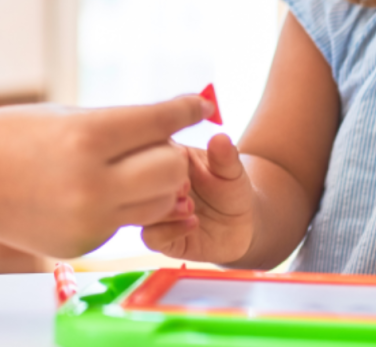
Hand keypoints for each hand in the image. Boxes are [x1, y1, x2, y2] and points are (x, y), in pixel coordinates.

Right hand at [0, 94, 213, 258]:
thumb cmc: (9, 137)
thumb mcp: (65, 116)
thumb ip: (118, 123)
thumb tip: (171, 123)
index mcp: (87, 138)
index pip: (161, 121)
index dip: (186, 109)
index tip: (200, 105)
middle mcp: (92, 184)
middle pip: (171, 168)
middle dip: (168, 151)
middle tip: (152, 141)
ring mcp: (88, 220)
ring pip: (158, 202)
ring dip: (154, 182)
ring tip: (127, 167)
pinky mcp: (82, 244)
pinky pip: (127, 223)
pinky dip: (122, 205)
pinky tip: (95, 191)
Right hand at [141, 133, 255, 263]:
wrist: (241, 224)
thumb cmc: (231, 189)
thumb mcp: (232, 171)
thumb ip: (225, 157)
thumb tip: (220, 138)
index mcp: (164, 157)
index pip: (146, 148)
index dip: (159, 155)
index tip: (182, 161)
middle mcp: (152, 185)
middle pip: (134, 181)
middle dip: (158, 185)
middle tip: (185, 188)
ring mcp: (153, 211)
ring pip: (138, 210)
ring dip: (164, 210)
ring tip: (190, 207)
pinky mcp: (160, 237)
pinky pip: (150, 237)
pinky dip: (170, 231)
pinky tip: (193, 223)